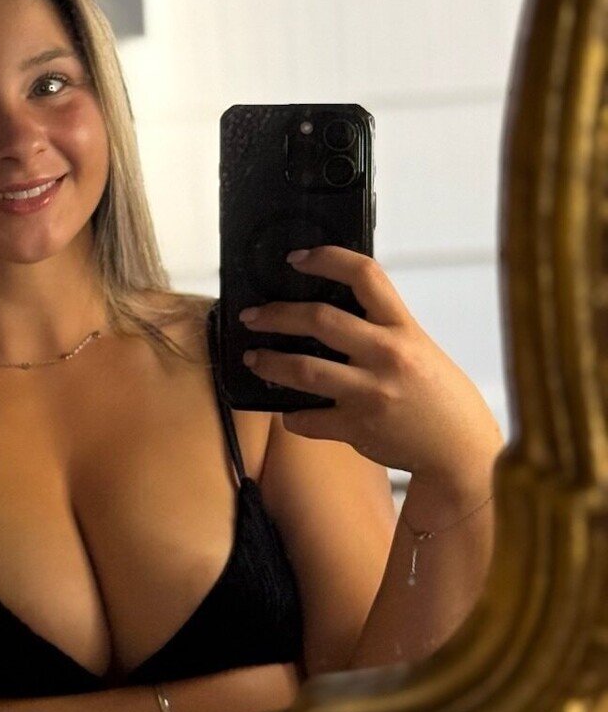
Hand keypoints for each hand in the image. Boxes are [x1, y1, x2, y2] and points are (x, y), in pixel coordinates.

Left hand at [236, 245, 502, 477]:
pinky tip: (288, 411)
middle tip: (252, 316)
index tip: (298, 258)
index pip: (366, 275)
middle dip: (276, 314)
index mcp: (404, 329)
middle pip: (319, 319)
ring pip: (303, 369)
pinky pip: (306, 419)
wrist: (461, 453)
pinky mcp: (356, 427)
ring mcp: (370, 392)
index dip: (327, 258)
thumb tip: (333, 317)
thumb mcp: (420, 350)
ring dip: (269, 362)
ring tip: (253, 358)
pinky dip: (291, 415)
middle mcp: (387, 355)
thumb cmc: (441, 399)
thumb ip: (383, 331)